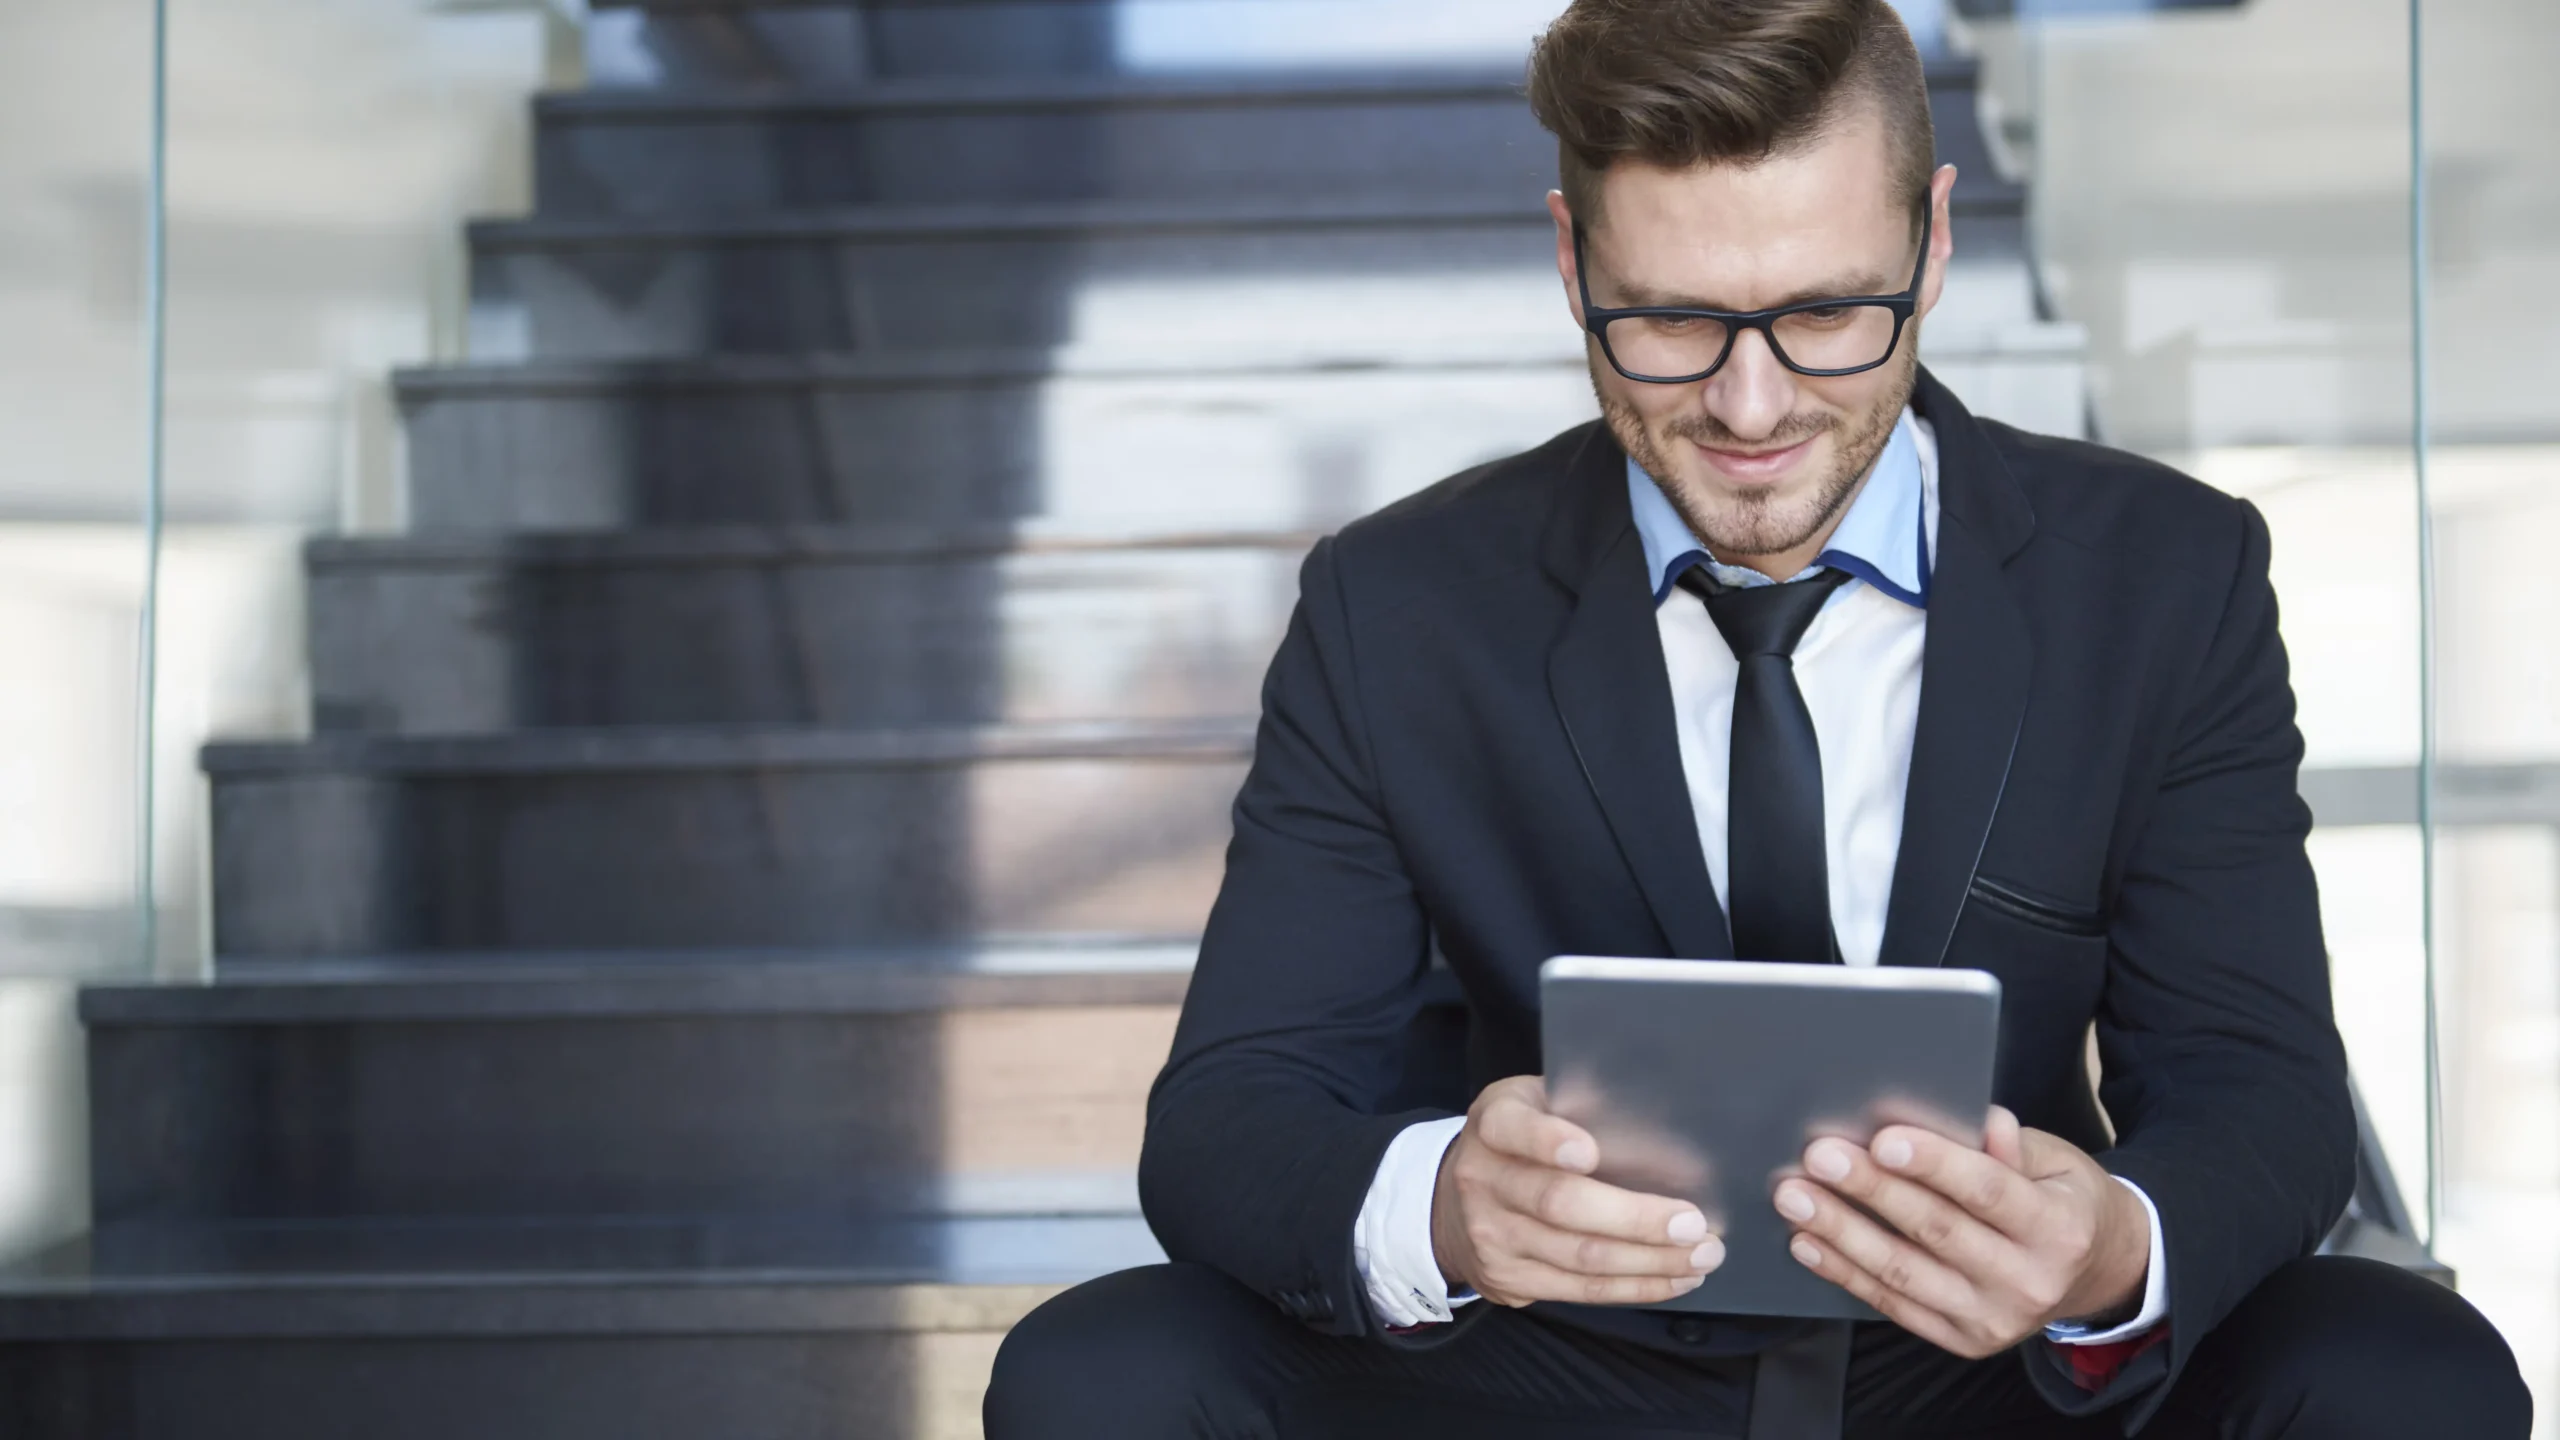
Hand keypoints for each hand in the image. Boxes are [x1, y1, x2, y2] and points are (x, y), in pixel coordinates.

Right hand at [1430, 1075, 1724, 1307]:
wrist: (1449, 1203)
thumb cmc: (1520, 1142)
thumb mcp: (1535, 1104)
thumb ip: (1580, 1107)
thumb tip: (1669, 1134)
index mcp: (1493, 1123)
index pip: (1514, 1129)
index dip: (1548, 1141)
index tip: (1590, 1152)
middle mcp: (1484, 1179)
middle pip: (1560, 1205)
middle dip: (1635, 1218)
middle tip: (1693, 1223)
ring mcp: (1493, 1236)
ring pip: (1580, 1257)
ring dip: (1651, 1261)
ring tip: (1702, 1254)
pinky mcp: (1509, 1279)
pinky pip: (1581, 1289)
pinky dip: (1636, 1286)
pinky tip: (1674, 1277)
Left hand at [1773, 1105, 2149, 1357]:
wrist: (2094, 1273)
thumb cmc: (2061, 1201)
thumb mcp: (2055, 1163)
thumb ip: (2010, 1145)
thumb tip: (1978, 1119)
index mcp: (2059, 1229)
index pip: (1988, 1191)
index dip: (1934, 1164)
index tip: (1883, 1139)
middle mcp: (2029, 1281)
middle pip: (1936, 1230)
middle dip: (1870, 1190)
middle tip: (1818, 1157)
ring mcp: (1994, 1319)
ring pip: (1904, 1272)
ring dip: (1841, 1232)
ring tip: (1795, 1197)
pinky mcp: (1963, 1340)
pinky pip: (1893, 1304)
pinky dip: (1845, 1272)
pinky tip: (1809, 1242)